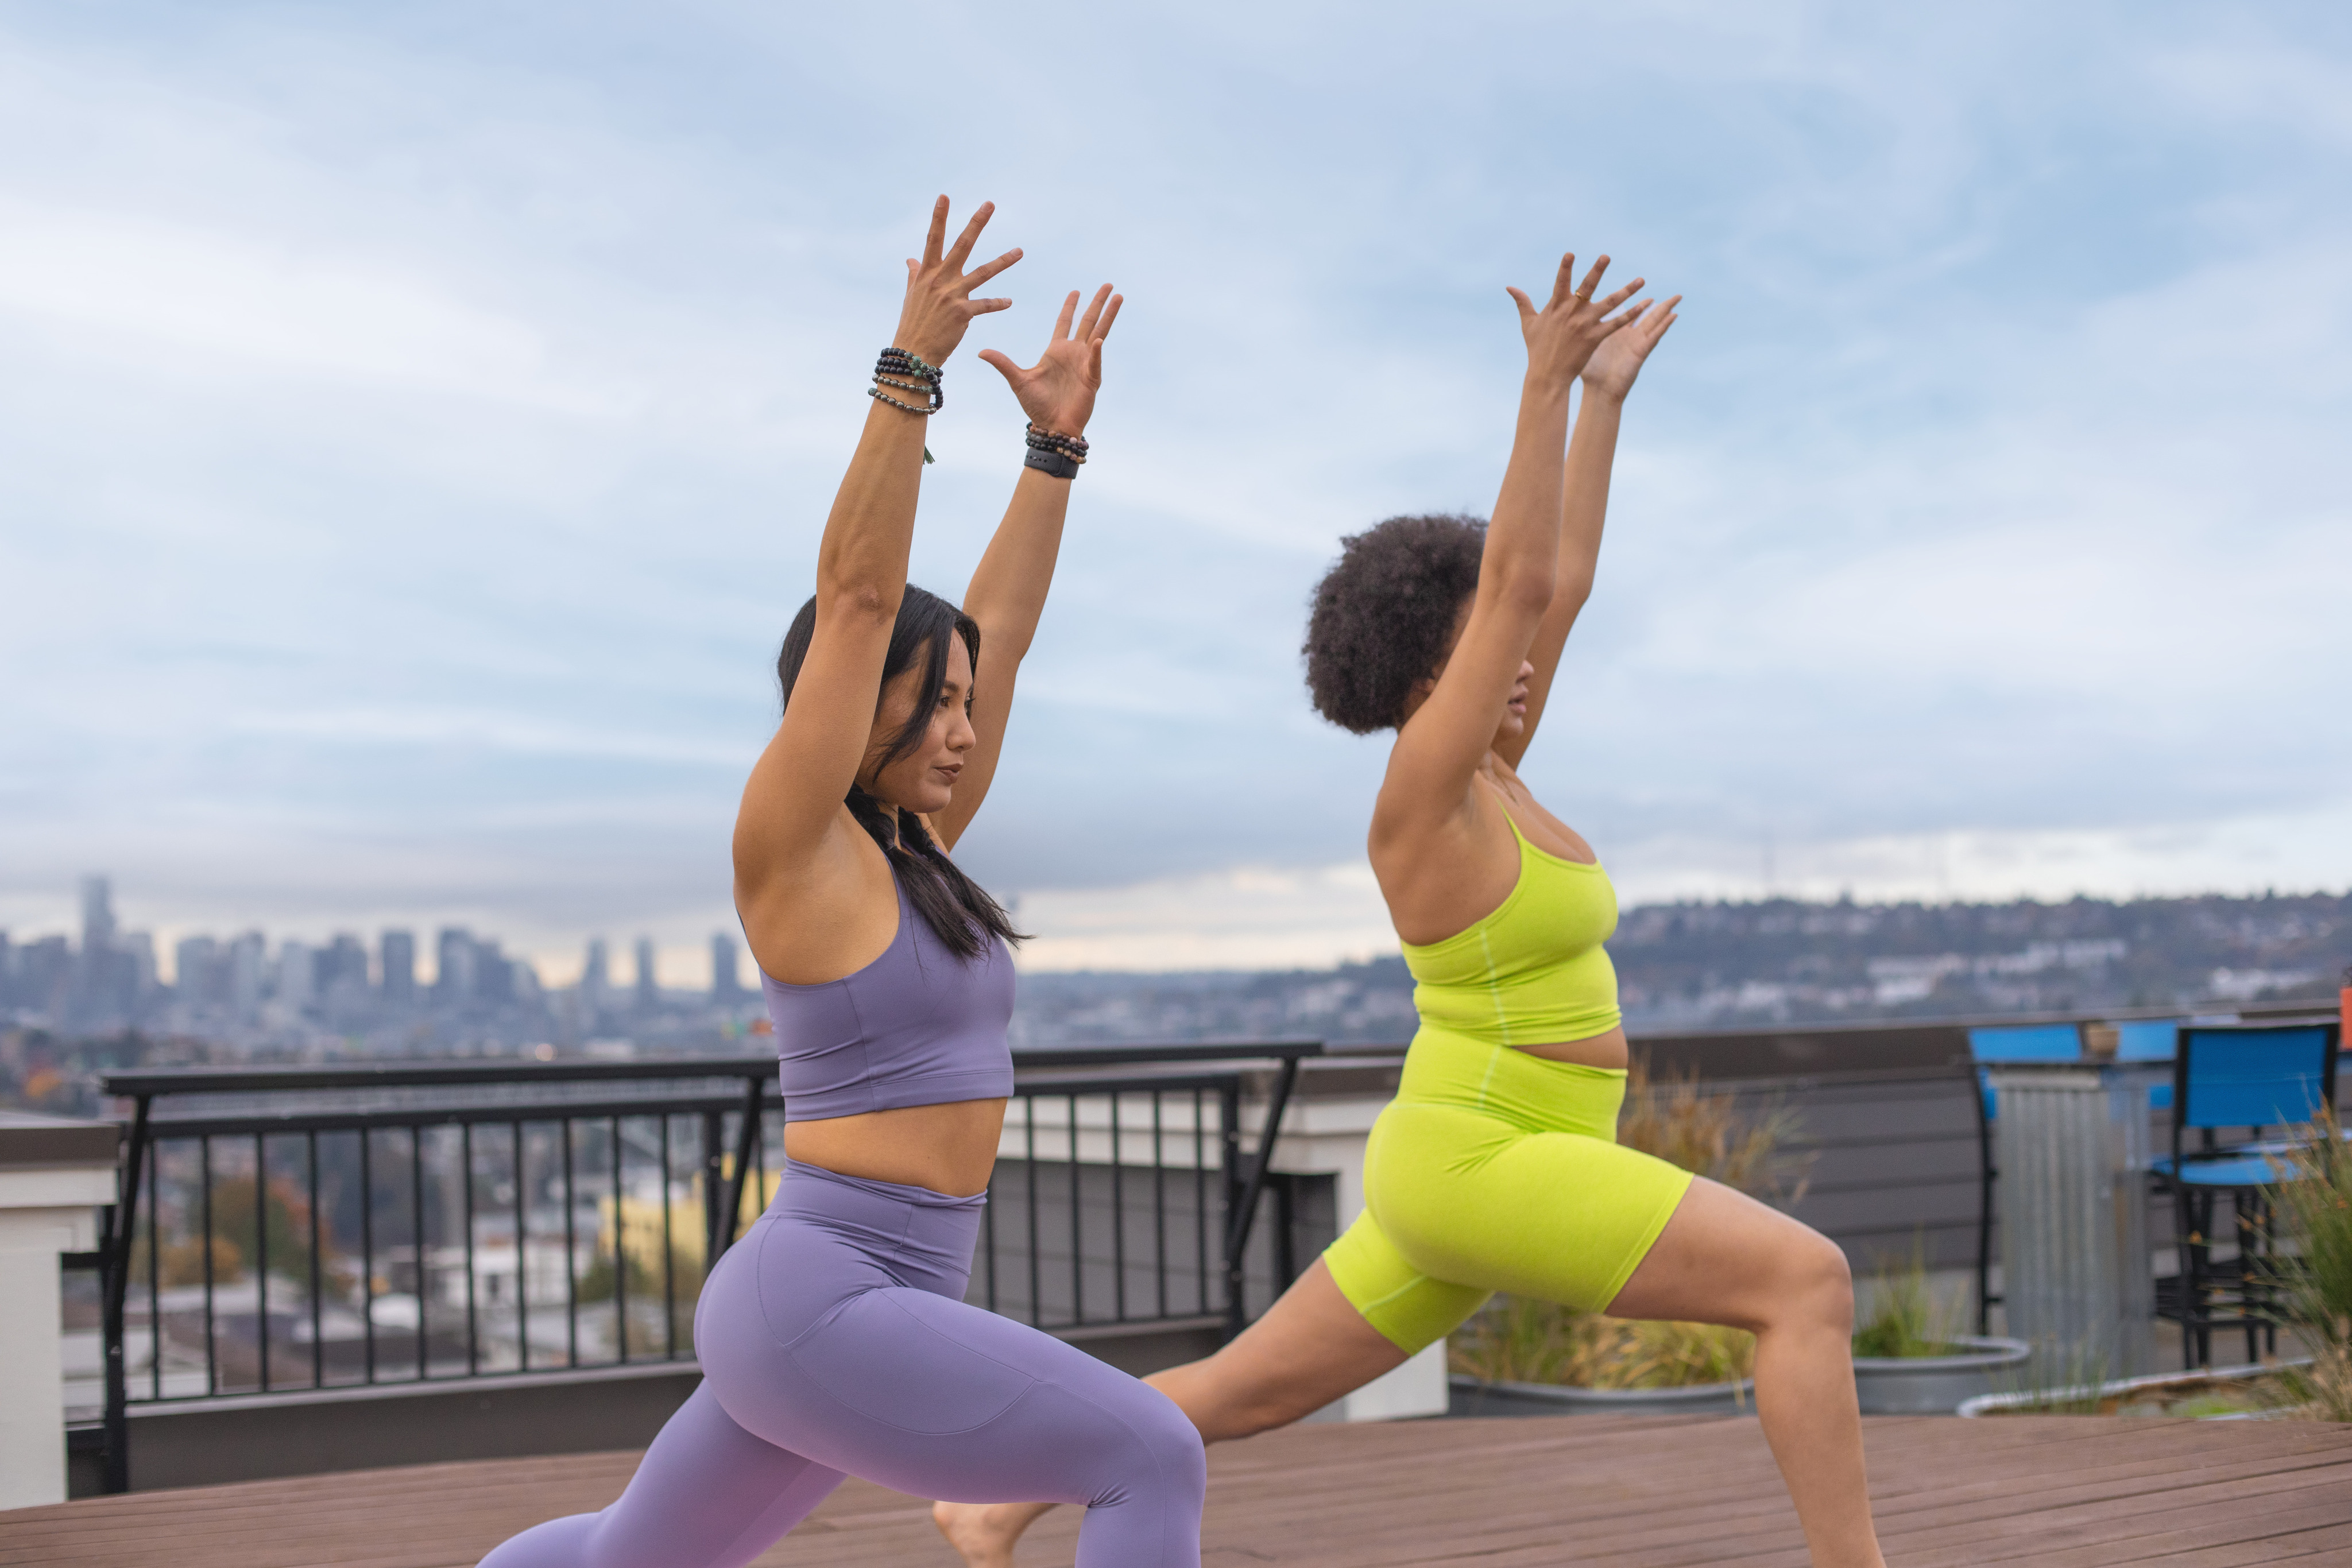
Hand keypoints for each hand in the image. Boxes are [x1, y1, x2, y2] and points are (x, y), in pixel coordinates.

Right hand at [893, 196, 1022, 365]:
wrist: (913, 353)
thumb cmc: (912, 324)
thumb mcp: (911, 296)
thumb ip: (914, 275)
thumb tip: (910, 259)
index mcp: (927, 273)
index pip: (933, 240)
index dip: (938, 217)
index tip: (944, 196)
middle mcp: (940, 280)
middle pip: (961, 245)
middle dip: (976, 224)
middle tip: (989, 205)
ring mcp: (952, 295)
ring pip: (983, 273)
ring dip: (1004, 261)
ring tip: (1020, 251)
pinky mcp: (963, 313)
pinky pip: (986, 305)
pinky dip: (998, 303)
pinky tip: (1009, 302)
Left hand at [978, 285, 1122, 436]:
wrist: (1051, 427)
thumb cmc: (1036, 406)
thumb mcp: (1018, 380)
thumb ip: (1003, 364)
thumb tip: (980, 351)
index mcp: (1056, 351)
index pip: (1065, 322)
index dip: (1071, 306)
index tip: (1076, 291)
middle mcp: (1073, 353)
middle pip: (1088, 321)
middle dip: (1097, 303)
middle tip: (1108, 284)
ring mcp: (1085, 364)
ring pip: (1099, 333)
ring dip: (1108, 315)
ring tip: (1118, 297)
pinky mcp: (1091, 379)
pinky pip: (1095, 361)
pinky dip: (1096, 352)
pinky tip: (1097, 340)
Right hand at [1506, 253, 1645, 390]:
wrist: (1547, 375)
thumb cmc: (1537, 349)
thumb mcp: (1528, 324)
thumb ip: (1522, 303)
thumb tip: (1510, 287)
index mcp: (1556, 306)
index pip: (1561, 282)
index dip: (1565, 268)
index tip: (1570, 253)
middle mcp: (1572, 313)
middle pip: (1587, 287)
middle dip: (1597, 271)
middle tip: (1606, 256)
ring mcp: (1585, 325)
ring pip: (1610, 303)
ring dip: (1627, 291)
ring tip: (1641, 280)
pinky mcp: (1595, 338)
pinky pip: (1617, 323)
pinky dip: (1630, 314)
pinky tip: (1643, 306)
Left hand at [1580, 293, 1680, 402]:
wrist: (1598, 393)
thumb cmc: (1588, 374)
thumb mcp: (1584, 347)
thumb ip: (1580, 333)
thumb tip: (1563, 323)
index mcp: (1614, 334)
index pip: (1625, 314)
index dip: (1631, 302)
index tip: (1636, 288)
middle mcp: (1627, 337)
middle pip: (1644, 315)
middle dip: (1655, 303)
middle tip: (1664, 290)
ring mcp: (1636, 343)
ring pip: (1654, 322)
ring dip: (1665, 309)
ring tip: (1677, 297)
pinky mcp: (1641, 351)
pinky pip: (1655, 335)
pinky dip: (1665, 325)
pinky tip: (1674, 315)